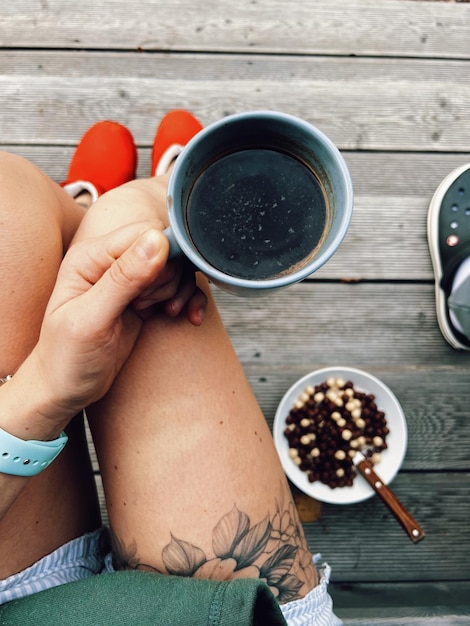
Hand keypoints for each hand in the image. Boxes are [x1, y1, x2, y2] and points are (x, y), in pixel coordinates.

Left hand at [26, 221, 204, 423]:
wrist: (64, 389)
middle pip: (164, 248)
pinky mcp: (143, 298)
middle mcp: (109, 263)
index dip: (161, 259)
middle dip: (170, 278)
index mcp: (91, 257)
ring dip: (180, 291)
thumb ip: (123, 278)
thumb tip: (158, 240)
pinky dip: (188, 300)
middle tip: (151, 307)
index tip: (151, 294)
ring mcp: (128, 280)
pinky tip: (187, 317)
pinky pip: (177, 287)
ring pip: (175, 267)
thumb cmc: (67, 359)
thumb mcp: (92, 320)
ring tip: (166, 314)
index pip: (144, 233)